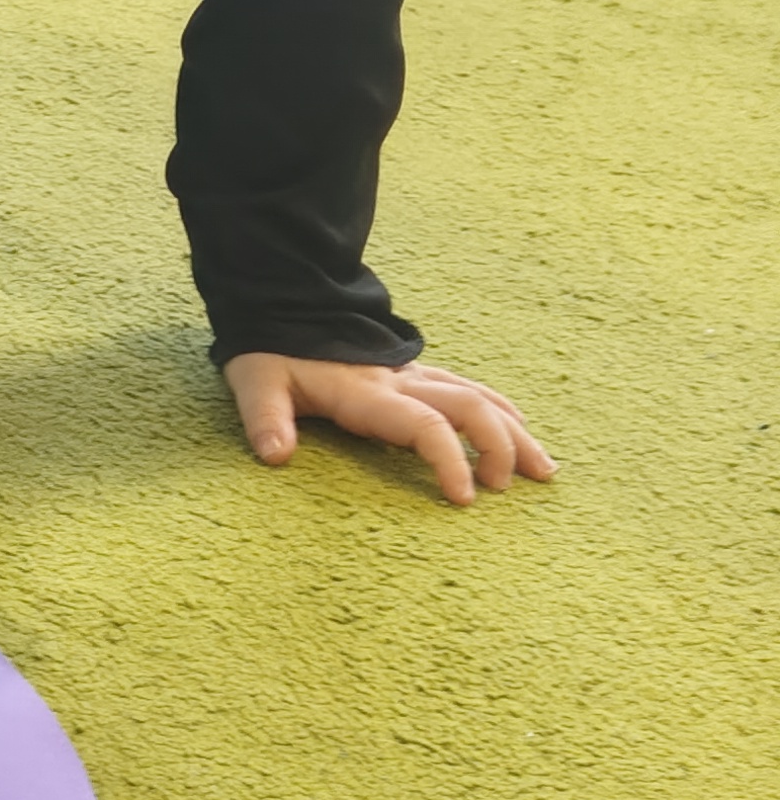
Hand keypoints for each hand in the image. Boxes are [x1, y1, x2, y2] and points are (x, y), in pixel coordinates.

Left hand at [224, 351, 555, 507]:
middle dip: (499, 447)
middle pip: (469, 407)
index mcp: (367, 392)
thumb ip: (266, 419)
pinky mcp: (411, 371)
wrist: (281, 301)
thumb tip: (275, 456)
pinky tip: (520, 426)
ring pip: (478, 397)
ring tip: (544, 470)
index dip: (450, 459)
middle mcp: (399, 380)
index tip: (464, 499)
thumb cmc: (269, 350)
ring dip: (513, 432)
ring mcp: (410, 373)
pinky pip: (467, 387)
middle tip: (508, 490)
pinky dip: (499, 409)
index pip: (425, 425)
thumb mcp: (256, 382)